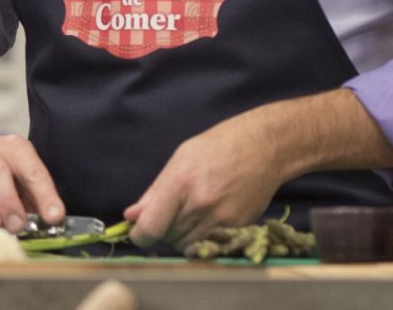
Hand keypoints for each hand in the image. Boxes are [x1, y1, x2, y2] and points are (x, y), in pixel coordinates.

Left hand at [123, 115, 283, 249]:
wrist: (262, 148)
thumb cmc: (216, 148)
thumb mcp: (179, 161)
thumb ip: (154, 193)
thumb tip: (130, 216)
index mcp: (180, 183)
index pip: (151, 226)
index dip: (140, 235)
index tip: (138, 233)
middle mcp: (200, 204)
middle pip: (167, 237)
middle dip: (162, 229)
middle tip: (170, 212)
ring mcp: (221, 219)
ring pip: (186, 245)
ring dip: (180, 236)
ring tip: (189, 213)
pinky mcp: (237, 228)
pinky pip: (207, 244)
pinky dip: (200, 238)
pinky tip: (206, 218)